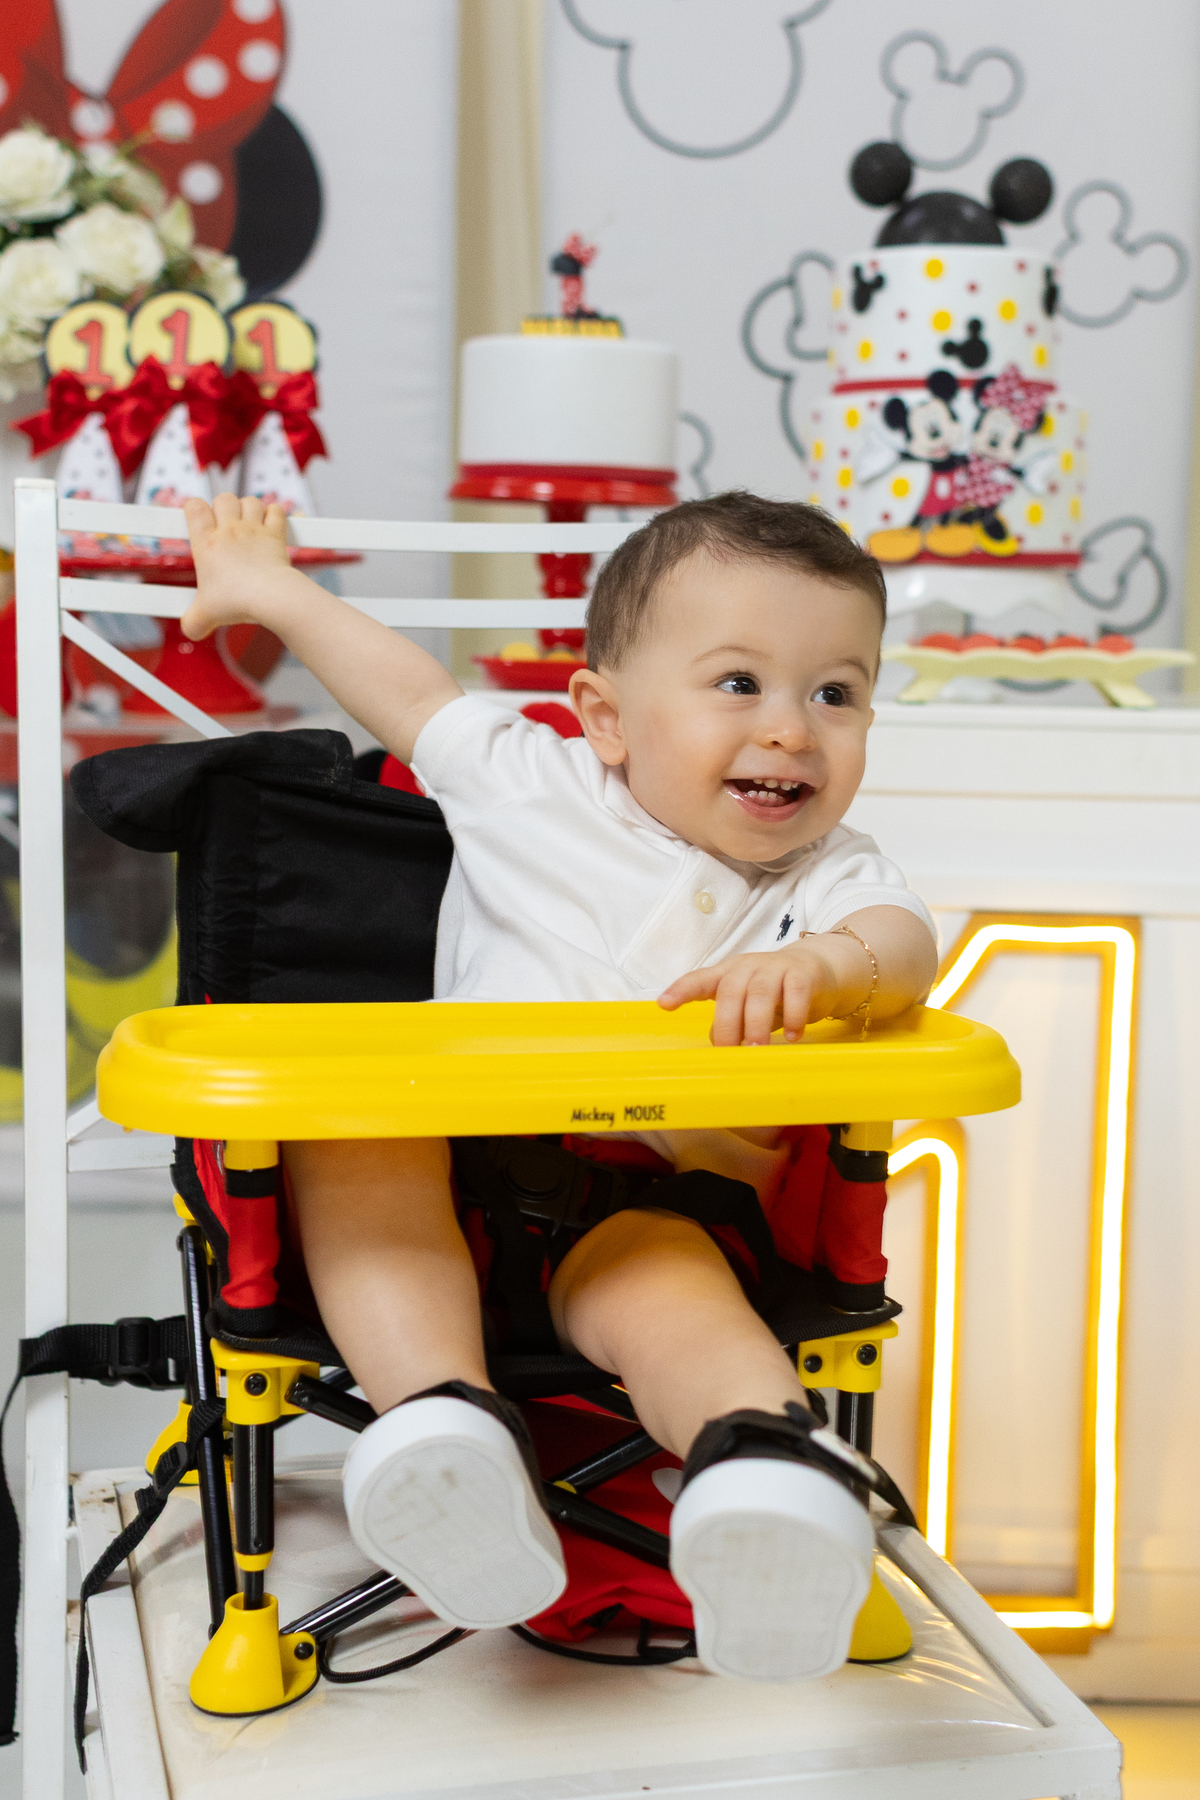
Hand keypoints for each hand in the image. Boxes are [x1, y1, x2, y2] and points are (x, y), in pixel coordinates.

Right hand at [180, 492, 292, 639]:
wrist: (270, 597)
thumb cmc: (237, 602)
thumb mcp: (206, 615)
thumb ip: (193, 621)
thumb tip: (190, 629)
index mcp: (206, 543)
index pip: (195, 508)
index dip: (194, 508)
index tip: (197, 517)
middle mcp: (229, 531)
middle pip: (223, 499)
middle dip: (222, 506)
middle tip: (225, 523)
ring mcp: (254, 530)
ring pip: (249, 501)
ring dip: (248, 508)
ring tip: (247, 523)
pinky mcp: (275, 535)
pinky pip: (276, 511)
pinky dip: (273, 513)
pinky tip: (270, 523)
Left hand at [658, 941, 846, 1046]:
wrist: (822, 968)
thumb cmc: (778, 990)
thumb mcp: (750, 1003)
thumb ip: (732, 1018)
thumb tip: (713, 1041)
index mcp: (729, 973)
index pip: (700, 980)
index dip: (681, 990)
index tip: (664, 1004)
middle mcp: (749, 967)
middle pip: (730, 991)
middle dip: (727, 1024)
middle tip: (730, 1052)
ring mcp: (776, 967)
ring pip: (760, 993)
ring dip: (756, 1024)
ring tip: (757, 1049)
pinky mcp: (803, 974)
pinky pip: (795, 993)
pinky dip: (793, 1017)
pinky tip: (792, 1036)